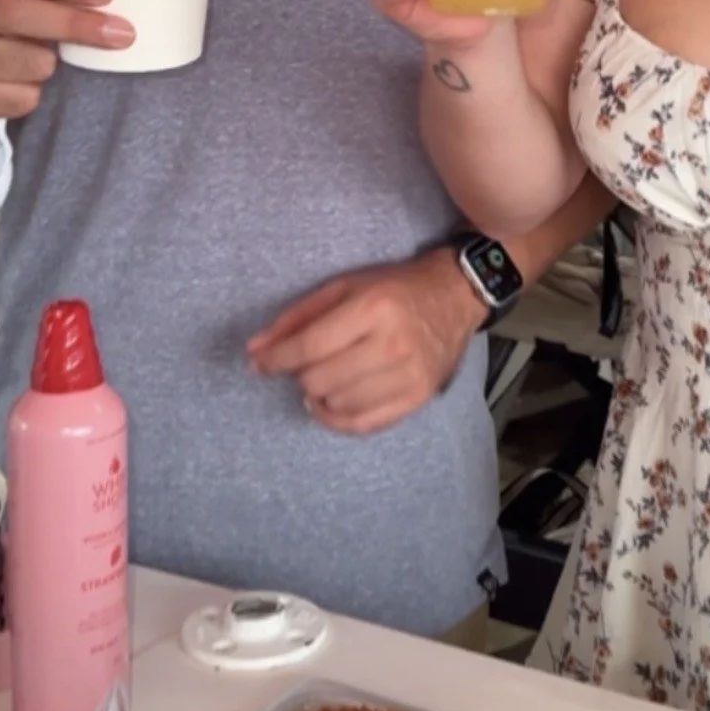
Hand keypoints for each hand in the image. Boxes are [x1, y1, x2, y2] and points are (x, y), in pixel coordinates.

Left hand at [247, 248, 486, 434]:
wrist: (455, 297)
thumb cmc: (393, 288)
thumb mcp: (344, 286)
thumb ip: (297, 317)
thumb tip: (255, 350)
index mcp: (372, 307)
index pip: (310, 346)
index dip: (276, 359)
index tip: (259, 364)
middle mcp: (393, 344)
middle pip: (319, 379)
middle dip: (300, 374)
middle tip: (306, 363)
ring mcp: (409, 375)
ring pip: (338, 404)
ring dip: (319, 394)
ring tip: (323, 378)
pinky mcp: (418, 397)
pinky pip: (364, 424)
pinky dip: (337, 419)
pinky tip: (330, 403)